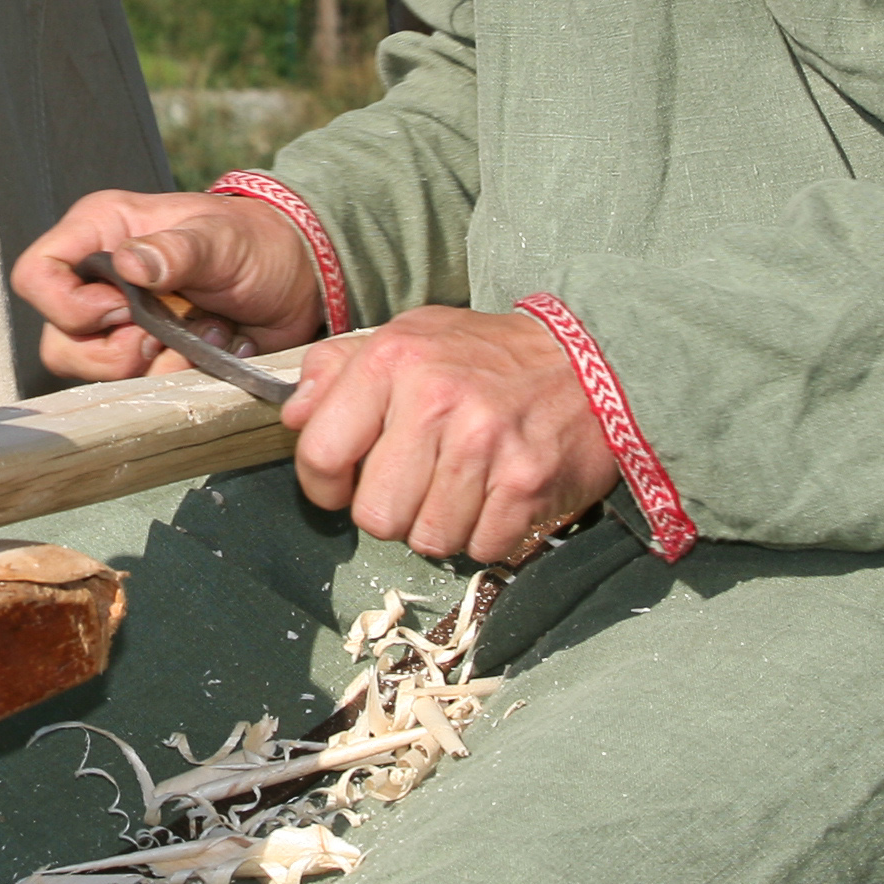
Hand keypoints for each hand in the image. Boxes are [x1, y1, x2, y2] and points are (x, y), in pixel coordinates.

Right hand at [14, 188, 328, 388]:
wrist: (297, 281)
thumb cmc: (256, 242)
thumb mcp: (221, 239)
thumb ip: (175, 251)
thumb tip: (129, 265)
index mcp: (101, 233)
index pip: (36, 275)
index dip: (68, 306)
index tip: (124, 308)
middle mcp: (99, 279)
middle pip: (59, 340)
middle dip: (114, 350)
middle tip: (163, 334)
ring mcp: (120, 322)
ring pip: (92, 371)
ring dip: (150, 366)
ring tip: (195, 337)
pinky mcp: (146, 354)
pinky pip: (135, 386)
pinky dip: (174, 375)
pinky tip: (205, 349)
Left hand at [283, 305, 610, 565]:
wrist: (591, 359)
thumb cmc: (489, 355)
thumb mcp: (409, 335)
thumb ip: (339, 369)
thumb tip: (293, 414)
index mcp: (393, 360)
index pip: (319, 453)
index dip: (324, 484)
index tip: (345, 484)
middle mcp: (435, 400)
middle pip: (374, 515)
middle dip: (392, 510)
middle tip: (421, 482)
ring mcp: (485, 445)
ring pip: (427, 539)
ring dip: (442, 524)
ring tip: (465, 484)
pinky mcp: (527, 484)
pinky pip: (480, 548)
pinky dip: (488, 534)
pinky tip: (498, 496)